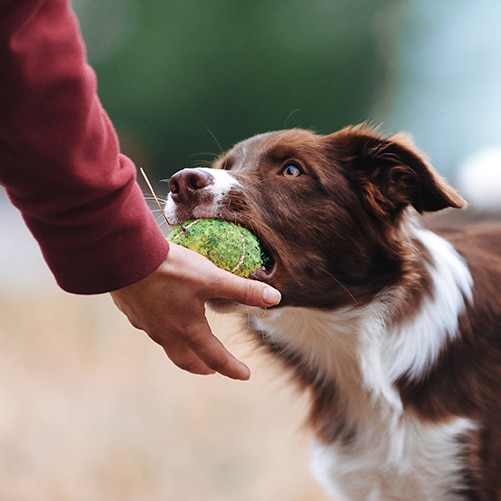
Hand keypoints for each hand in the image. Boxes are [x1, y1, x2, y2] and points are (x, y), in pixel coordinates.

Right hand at [110, 243, 280, 379]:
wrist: (124, 257)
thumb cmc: (171, 270)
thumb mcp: (212, 278)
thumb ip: (243, 289)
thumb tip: (275, 298)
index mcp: (188, 330)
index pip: (216, 358)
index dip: (233, 368)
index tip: (245, 375)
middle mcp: (166, 334)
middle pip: (186, 360)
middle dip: (203, 366)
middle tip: (213, 368)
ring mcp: (146, 325)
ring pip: (168, 345)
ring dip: (183, 349)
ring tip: (190, 342)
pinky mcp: (132, 312)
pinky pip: (152, 328)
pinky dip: (164, 330)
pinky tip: (164, 316)